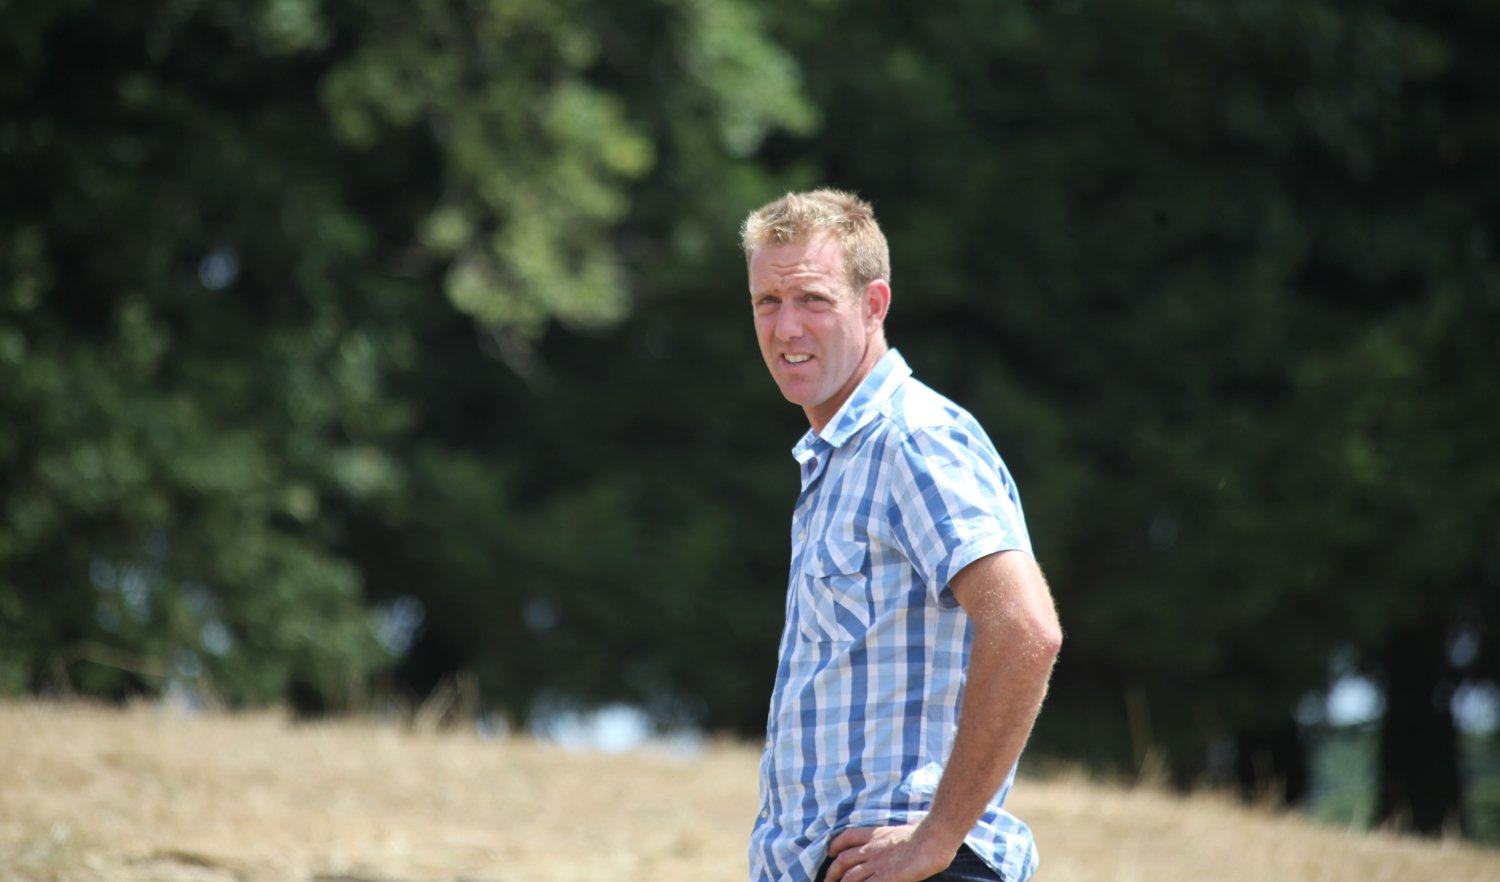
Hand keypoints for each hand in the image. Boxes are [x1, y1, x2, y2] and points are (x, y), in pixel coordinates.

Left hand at [823, 825, 954, 881]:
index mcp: (875, 835)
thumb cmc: (925, 835)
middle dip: (832, 871)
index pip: (848, 836)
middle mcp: (871, 849)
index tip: (831, 852)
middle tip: (827, 879)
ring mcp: (876, 864)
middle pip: (843, 860)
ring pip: (849, 876)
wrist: (932, 838)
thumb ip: (888, 843)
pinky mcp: (884, 878)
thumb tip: (888, 851)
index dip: (835, 844)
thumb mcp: (900, 833)